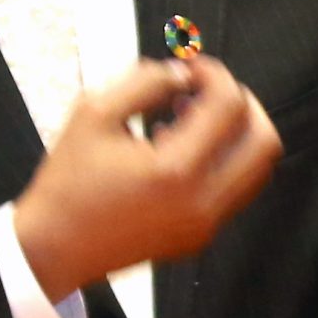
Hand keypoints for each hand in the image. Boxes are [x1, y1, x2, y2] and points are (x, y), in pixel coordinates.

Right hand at [13, 53, 281, 300]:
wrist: (53, 248)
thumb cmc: (67, 183)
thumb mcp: (94, 114)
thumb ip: (146, 81)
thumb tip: (184, 72)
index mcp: (175, 172)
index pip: (230, 107)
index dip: (215, 75)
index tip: (190, 68)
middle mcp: (201, 204)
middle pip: (264, 141)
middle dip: (241, 104)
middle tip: (204, 91)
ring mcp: (205, 225)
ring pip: (256, 169)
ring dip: (233, 134)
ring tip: (186, 118)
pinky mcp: (200, 237)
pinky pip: (233, 190)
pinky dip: (220, 160)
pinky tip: (176, 148)